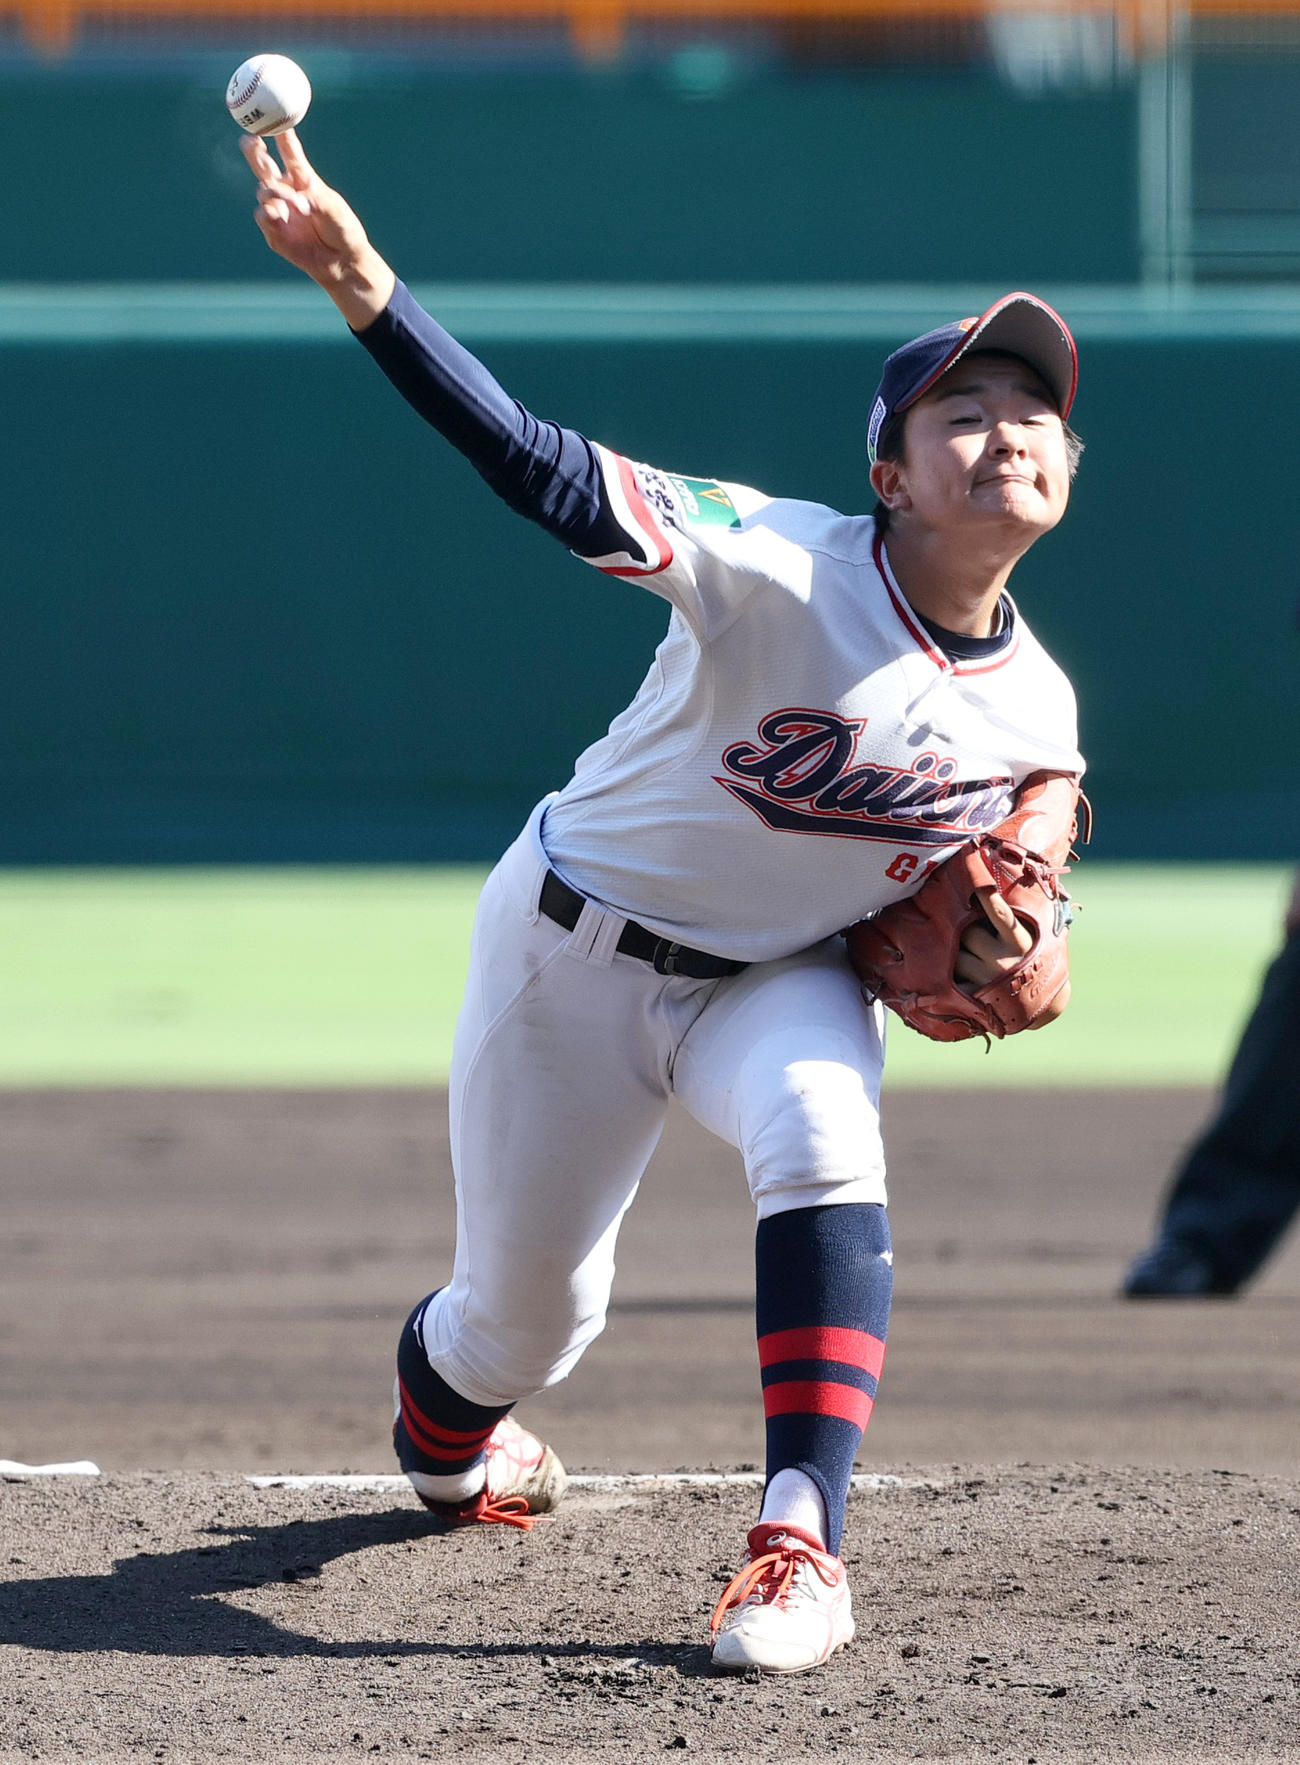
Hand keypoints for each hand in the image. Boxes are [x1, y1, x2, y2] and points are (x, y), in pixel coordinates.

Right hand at [241, 129, 394, 330]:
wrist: (342, 263)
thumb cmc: (343, 231)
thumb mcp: (334, 209)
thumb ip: (313, 199)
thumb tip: (293, 198)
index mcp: (304, 180)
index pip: (290, 154)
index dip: (282, 137)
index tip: (277, 121)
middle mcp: (288, 192)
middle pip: (264, 166)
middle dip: (254, 151)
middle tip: (250, 140)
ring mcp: (279, 211)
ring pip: (263, 191)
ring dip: (274, 194)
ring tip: (292, 205)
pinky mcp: (274, 232)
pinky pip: (262, 217)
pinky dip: (269, 215)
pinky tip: (280, 218)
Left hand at [956, 887, 1067, 1028]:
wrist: (1041, 1005)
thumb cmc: (1036, 962)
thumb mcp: (1037, 939)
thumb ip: (1021, 919)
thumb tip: (1002, 890)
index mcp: (1020, 943)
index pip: (1001, 915)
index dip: (987, 898)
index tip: (975, 882)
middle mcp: (1003, 961)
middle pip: (968, 934)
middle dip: (964, 929)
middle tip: (967, 930)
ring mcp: (988, 980)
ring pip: (957, 957)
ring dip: (956, 953)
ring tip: (966, 954)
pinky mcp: (976, 997)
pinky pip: (954, 980)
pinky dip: (953, 975)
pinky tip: (960, 974)